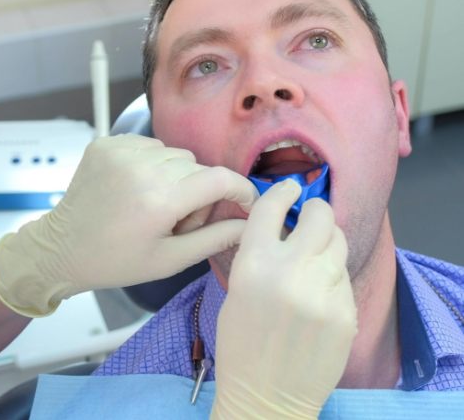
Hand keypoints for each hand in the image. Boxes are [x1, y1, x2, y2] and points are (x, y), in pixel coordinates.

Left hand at [0, 134, 257, 316]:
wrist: (61, 249)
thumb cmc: (116, 262)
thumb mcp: (169, 260)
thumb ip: (215, 239)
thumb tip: (250, 224)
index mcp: (158, 200)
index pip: (219, 179)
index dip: (240, 190)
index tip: (244, 202)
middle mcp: (141, 167)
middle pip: (198, 167)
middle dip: (199, 193)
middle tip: (177, 221)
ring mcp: (120, 150)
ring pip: (176, 155)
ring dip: (176, 176)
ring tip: (155, 204)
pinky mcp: (106, 143)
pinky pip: (150, 145)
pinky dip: (153, 164)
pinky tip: (138, 187)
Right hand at [211, 179, 356, 419]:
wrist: (265, 397)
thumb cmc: (240, 345)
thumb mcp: (236, 291)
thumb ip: (258, 254)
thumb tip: (282, 225)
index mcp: (254, 265)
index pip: (273, 206)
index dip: (282, 190)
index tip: (290, 187)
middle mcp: (292, 272)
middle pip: (320, 215)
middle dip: (315, 210)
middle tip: (310, 216)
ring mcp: (324, 292)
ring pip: (338, 243)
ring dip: (326, 241)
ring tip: (315, 254)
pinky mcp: (346, 312)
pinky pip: (344, 276)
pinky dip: (332, 274)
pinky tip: (319, 291)